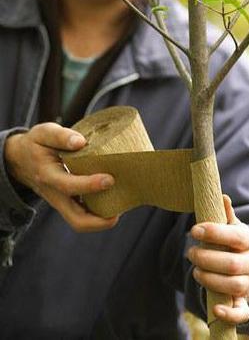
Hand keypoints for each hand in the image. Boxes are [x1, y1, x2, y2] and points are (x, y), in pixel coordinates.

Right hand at [4, 122, 118, 231]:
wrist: (20, 160)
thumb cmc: (37, 145)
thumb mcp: (44, 133)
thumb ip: (60, 136)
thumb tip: (80, 141)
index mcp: (48, 176)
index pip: (68, 186)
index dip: (89, 185)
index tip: (110, 179)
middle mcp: (54, 194)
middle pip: (76, 219)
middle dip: (99, 220)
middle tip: (119, 210)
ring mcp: (61, 202)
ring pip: (80, 222)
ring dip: (101, 221)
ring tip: (120, 209)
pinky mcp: (67, 203)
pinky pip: (82, 215)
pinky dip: (98, 214)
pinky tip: (113, 203)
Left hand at [187, 194, 248, 324]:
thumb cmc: (235, 245)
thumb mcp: (233, 228)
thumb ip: (226, 215)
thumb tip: (222, 196)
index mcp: (248, 241)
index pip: (234, 236)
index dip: (214, 233)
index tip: (195, 230)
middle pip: (231, 264)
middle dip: (207, 259)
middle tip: (190, 253)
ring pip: (233, 285)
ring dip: (210, 279)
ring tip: (195, 271)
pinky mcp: (244, 302)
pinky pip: (242, 313)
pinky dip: (230, 314)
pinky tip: (215, 309)